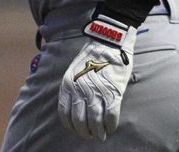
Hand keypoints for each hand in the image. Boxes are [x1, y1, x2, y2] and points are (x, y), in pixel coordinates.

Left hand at [58, 14, 136, 140]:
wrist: (107, 42)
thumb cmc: (91, 56)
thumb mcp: (73, 70)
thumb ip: (73, 87)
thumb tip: (76, 106)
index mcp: (68, 85)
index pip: (65, 114)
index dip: (71, 125)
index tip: (77, 129)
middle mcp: (79, 91)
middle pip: (80, 121)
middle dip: (85, 132)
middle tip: (91, 135)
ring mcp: (96, 93)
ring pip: (95, 122)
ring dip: (98, 132)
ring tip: (101, 135)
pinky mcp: (112, 93)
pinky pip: (110, 117)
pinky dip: (110, 126)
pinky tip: (110, 127)